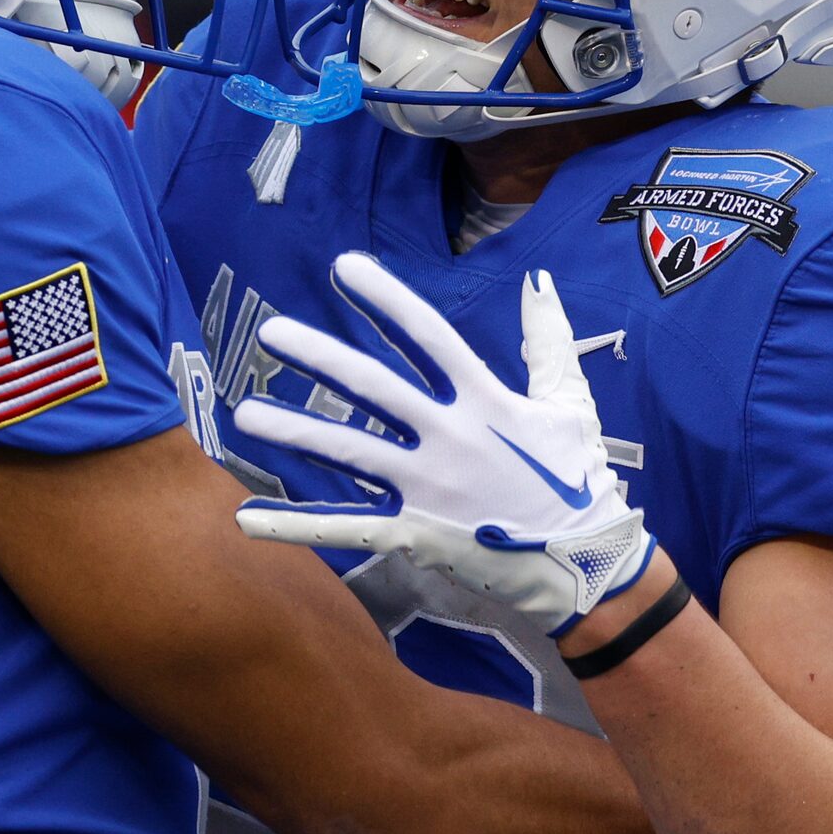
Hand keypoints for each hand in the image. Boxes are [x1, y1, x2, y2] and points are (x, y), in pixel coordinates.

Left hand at [231, 253, 654, 636]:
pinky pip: (345, 527)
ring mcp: (428, 488)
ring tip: (245, 414)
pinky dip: (293, 525)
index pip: (427, 336)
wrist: (587, 567)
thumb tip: (538, 282)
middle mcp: (449, 438)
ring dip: (294, 431)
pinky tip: (245, 518)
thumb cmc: (580, 480)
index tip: (344, 267)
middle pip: (373, 387)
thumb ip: (550, 341)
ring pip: (348, 452)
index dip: (386, 299)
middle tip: (270, 332)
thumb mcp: (571, 403)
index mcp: (486, 401)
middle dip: (320, 356)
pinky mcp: (414, 534)